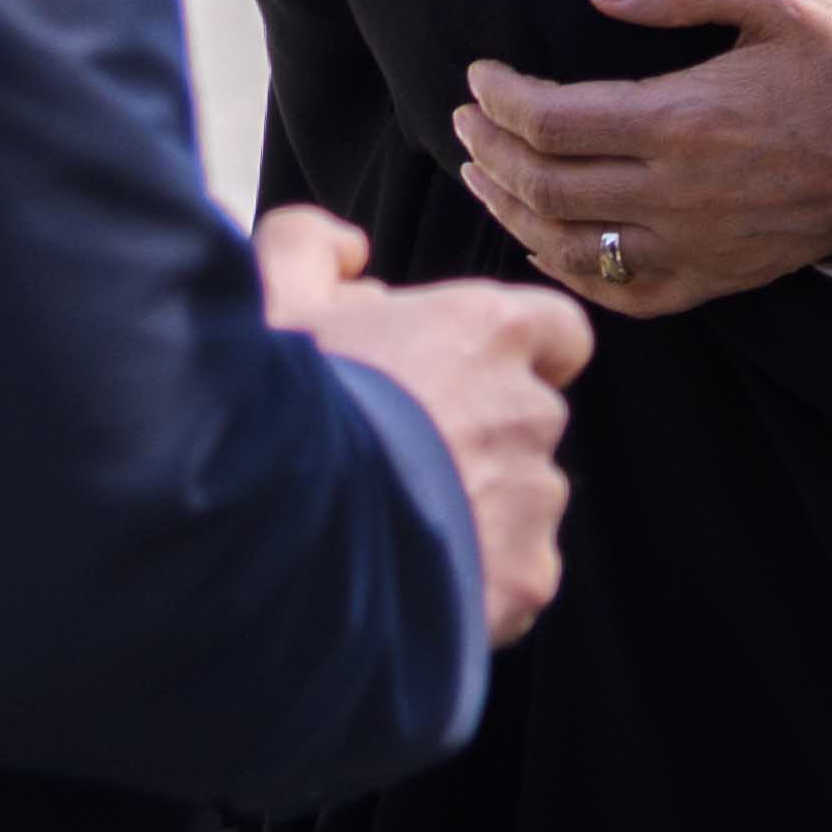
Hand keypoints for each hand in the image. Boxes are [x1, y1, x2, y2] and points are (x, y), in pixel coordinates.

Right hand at [253, 205, 586, 643]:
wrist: (272, 535)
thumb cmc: (278, 411)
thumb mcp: (274, 300)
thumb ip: (311, 248)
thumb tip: (349, 249)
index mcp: (488, 331)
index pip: (559, 332)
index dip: (518, 354)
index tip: (467, 375)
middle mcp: (529, 410)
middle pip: (529, 421)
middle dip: (481, 438)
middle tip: (399, 461)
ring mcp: (533, 500)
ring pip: (524, 503)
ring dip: (478, 514)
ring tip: (392, 528)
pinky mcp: (525, 577)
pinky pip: (514, 577)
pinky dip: (474, 584)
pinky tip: (406, 581)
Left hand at [454, 0, 831, 320]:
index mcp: (684, 119)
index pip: (551, 120)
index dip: (498, 98)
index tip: (479, 76)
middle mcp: (679, 193)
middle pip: (545, 184)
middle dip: (488, 150)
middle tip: (463, 121)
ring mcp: (696, 245)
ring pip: (569, 244)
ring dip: (510, 210)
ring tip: (480, 177)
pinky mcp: (717, 277)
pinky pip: (623, 293)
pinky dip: (570, 272)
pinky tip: (542, 243)